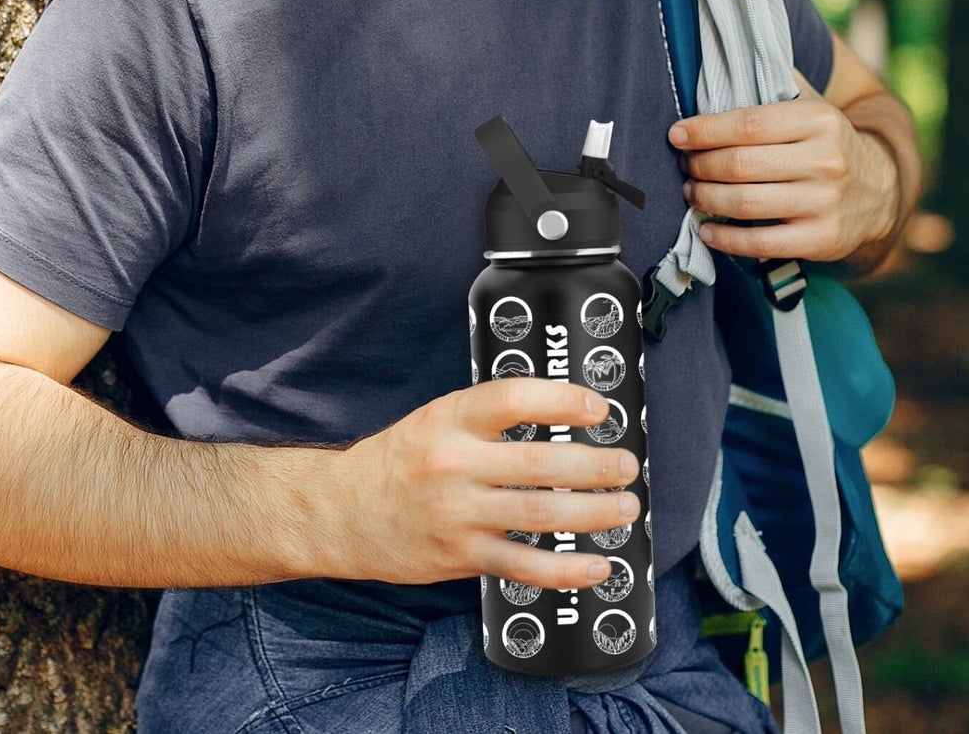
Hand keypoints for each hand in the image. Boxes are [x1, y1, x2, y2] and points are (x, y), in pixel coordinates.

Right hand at [325, 379, 639, 589]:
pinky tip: (595, 566)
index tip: (597, 409)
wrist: (341, 512)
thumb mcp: (440, 417)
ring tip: (625, 508)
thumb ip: (492, 416)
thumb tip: (563, 412)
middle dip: (595, 466)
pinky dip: (564, 569)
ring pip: (538, 514)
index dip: (563, 401)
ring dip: (592, 513)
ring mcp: (457, 514)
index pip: (515, 399)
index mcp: (452, 418)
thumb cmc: (401, 459)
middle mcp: (455, 464)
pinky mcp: (458, 557)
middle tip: (628, 465)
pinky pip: (521, 566)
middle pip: (539, 463)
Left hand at [669, 78, 898, 264]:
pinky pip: (762, 242)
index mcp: (819, 120)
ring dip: (706, 198)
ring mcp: (825, 202)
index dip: (705, 130)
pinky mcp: (822, 239)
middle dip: (701, 165)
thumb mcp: (813, 106)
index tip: (677, 135)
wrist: (881, 190)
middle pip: (741, 165)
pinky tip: (707, 230)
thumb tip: (721, 64)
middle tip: (685, 165)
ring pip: (745, 203)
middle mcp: (825, 160)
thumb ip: (774, 84)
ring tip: (692, 192)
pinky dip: (726, 239)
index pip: (748, 124)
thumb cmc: (827, 143)